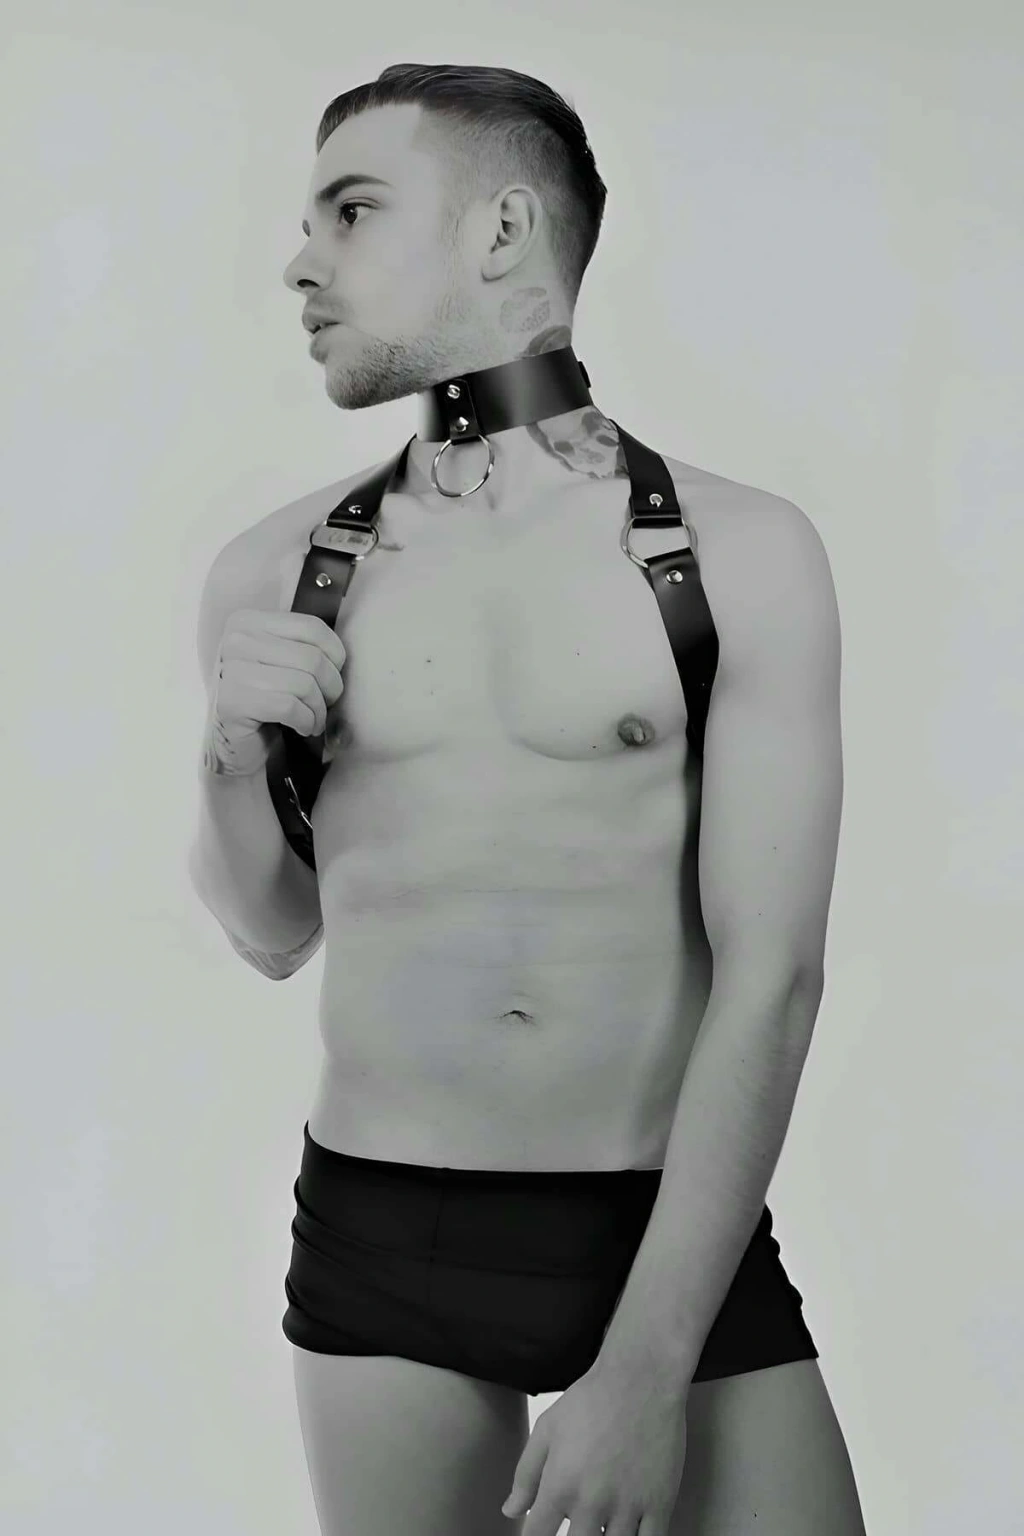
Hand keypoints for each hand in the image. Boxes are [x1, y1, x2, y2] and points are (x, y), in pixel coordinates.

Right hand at [207, 608, 346, 774]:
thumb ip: (306, 648)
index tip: (330, 678)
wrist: (237, 746)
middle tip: (325, 705)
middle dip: (330, 688)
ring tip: (314, 720)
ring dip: (318, 710)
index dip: (335, 656)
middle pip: (312, 658)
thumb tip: (344, 655)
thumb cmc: (267, 702)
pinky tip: (302, 728)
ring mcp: (230, 671)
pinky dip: (306, 722)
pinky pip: (289, 707)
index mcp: (249, 622)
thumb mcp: (284, 664)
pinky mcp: (231, 703)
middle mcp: (235, 641)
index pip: (312, 627)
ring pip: (304, 684)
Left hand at [501, 1360, 689, 1535]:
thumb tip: (511, 1512)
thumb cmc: (591, 1399)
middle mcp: (592, 1503)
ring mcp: (628, 1507)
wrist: (641, 1378)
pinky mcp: (660, 1504)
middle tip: (578, 1522)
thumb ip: (526, 1474)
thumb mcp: (548, 1429)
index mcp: (560, 1486)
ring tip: (602, 1523)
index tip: (540, 1532)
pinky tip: (629, 1530)